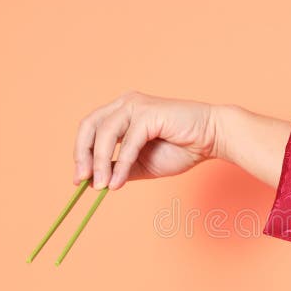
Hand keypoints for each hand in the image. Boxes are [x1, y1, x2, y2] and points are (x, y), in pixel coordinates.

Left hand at [73, 91, 216, 189]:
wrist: (212, 139)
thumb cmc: (182, 148)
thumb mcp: (142, 165)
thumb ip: (120, 169)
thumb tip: (94, 181)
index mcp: (122, 112)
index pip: (90, 129)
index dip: (81, 153)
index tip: (79, 179)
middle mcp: (125, 103)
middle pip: (90, 126)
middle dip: (83, 155)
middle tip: (82, 181)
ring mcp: (136, 105)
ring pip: (105, 134)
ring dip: (100, 163)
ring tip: (101, 186)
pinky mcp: (148, 112)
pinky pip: (128, 142)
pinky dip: (121, 164)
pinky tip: (117, 182)